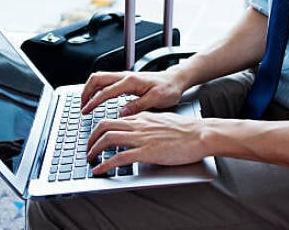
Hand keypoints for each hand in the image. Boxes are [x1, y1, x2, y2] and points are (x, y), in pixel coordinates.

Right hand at [80, 70, 184, 115]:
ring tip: (85, 102)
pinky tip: (96, 98)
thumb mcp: (156, 100)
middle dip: (86, 92)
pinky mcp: (126, 80)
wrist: (175, 80)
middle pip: (97, 79)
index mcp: (131, 81)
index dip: (94, 102)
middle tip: (81, 106)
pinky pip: (106, 81)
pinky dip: (97, 89)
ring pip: (100, 78)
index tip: (86, 111)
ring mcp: (125, 77)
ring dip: (90, 89)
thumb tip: (122, 113)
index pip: (106, 91)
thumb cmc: (169, 89)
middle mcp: (126, 76)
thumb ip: (138, 106)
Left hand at [86, 112, 208, 174]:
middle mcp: (138, 125)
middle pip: (104, 126)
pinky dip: (105, 164)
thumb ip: (147, 123)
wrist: (200, 134)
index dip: (99, 130)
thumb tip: (137, 129)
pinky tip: (100, 170)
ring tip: (90, 159)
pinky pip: (119, 158)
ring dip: (94, 150)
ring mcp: (141, 138)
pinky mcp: (146, 152)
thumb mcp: (162, 121)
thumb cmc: (186, 130)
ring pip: (107, 139)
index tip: (95, 138)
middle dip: (91, 138)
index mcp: (142, 117)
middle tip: (88, 149)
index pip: (113, 119)